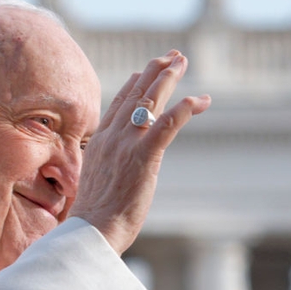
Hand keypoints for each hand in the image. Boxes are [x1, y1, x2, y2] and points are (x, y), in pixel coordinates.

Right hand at [69, 50, 211, 253]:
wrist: (91, 233)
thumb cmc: (94, 219)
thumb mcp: (95, 184)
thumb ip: (106, 168)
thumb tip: (114, 171)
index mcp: (99, 143)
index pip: (117, 104)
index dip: (134, 84)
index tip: (145, 70)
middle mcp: (111, 137)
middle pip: (135, 94)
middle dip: (155, 72)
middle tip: (173, 56)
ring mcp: (127, 145)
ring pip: (150, 101)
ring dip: (169, 78)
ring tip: (182, 62)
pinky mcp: (144, 157)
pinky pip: (167, 124)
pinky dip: (184, 109)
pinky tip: (199, 100)